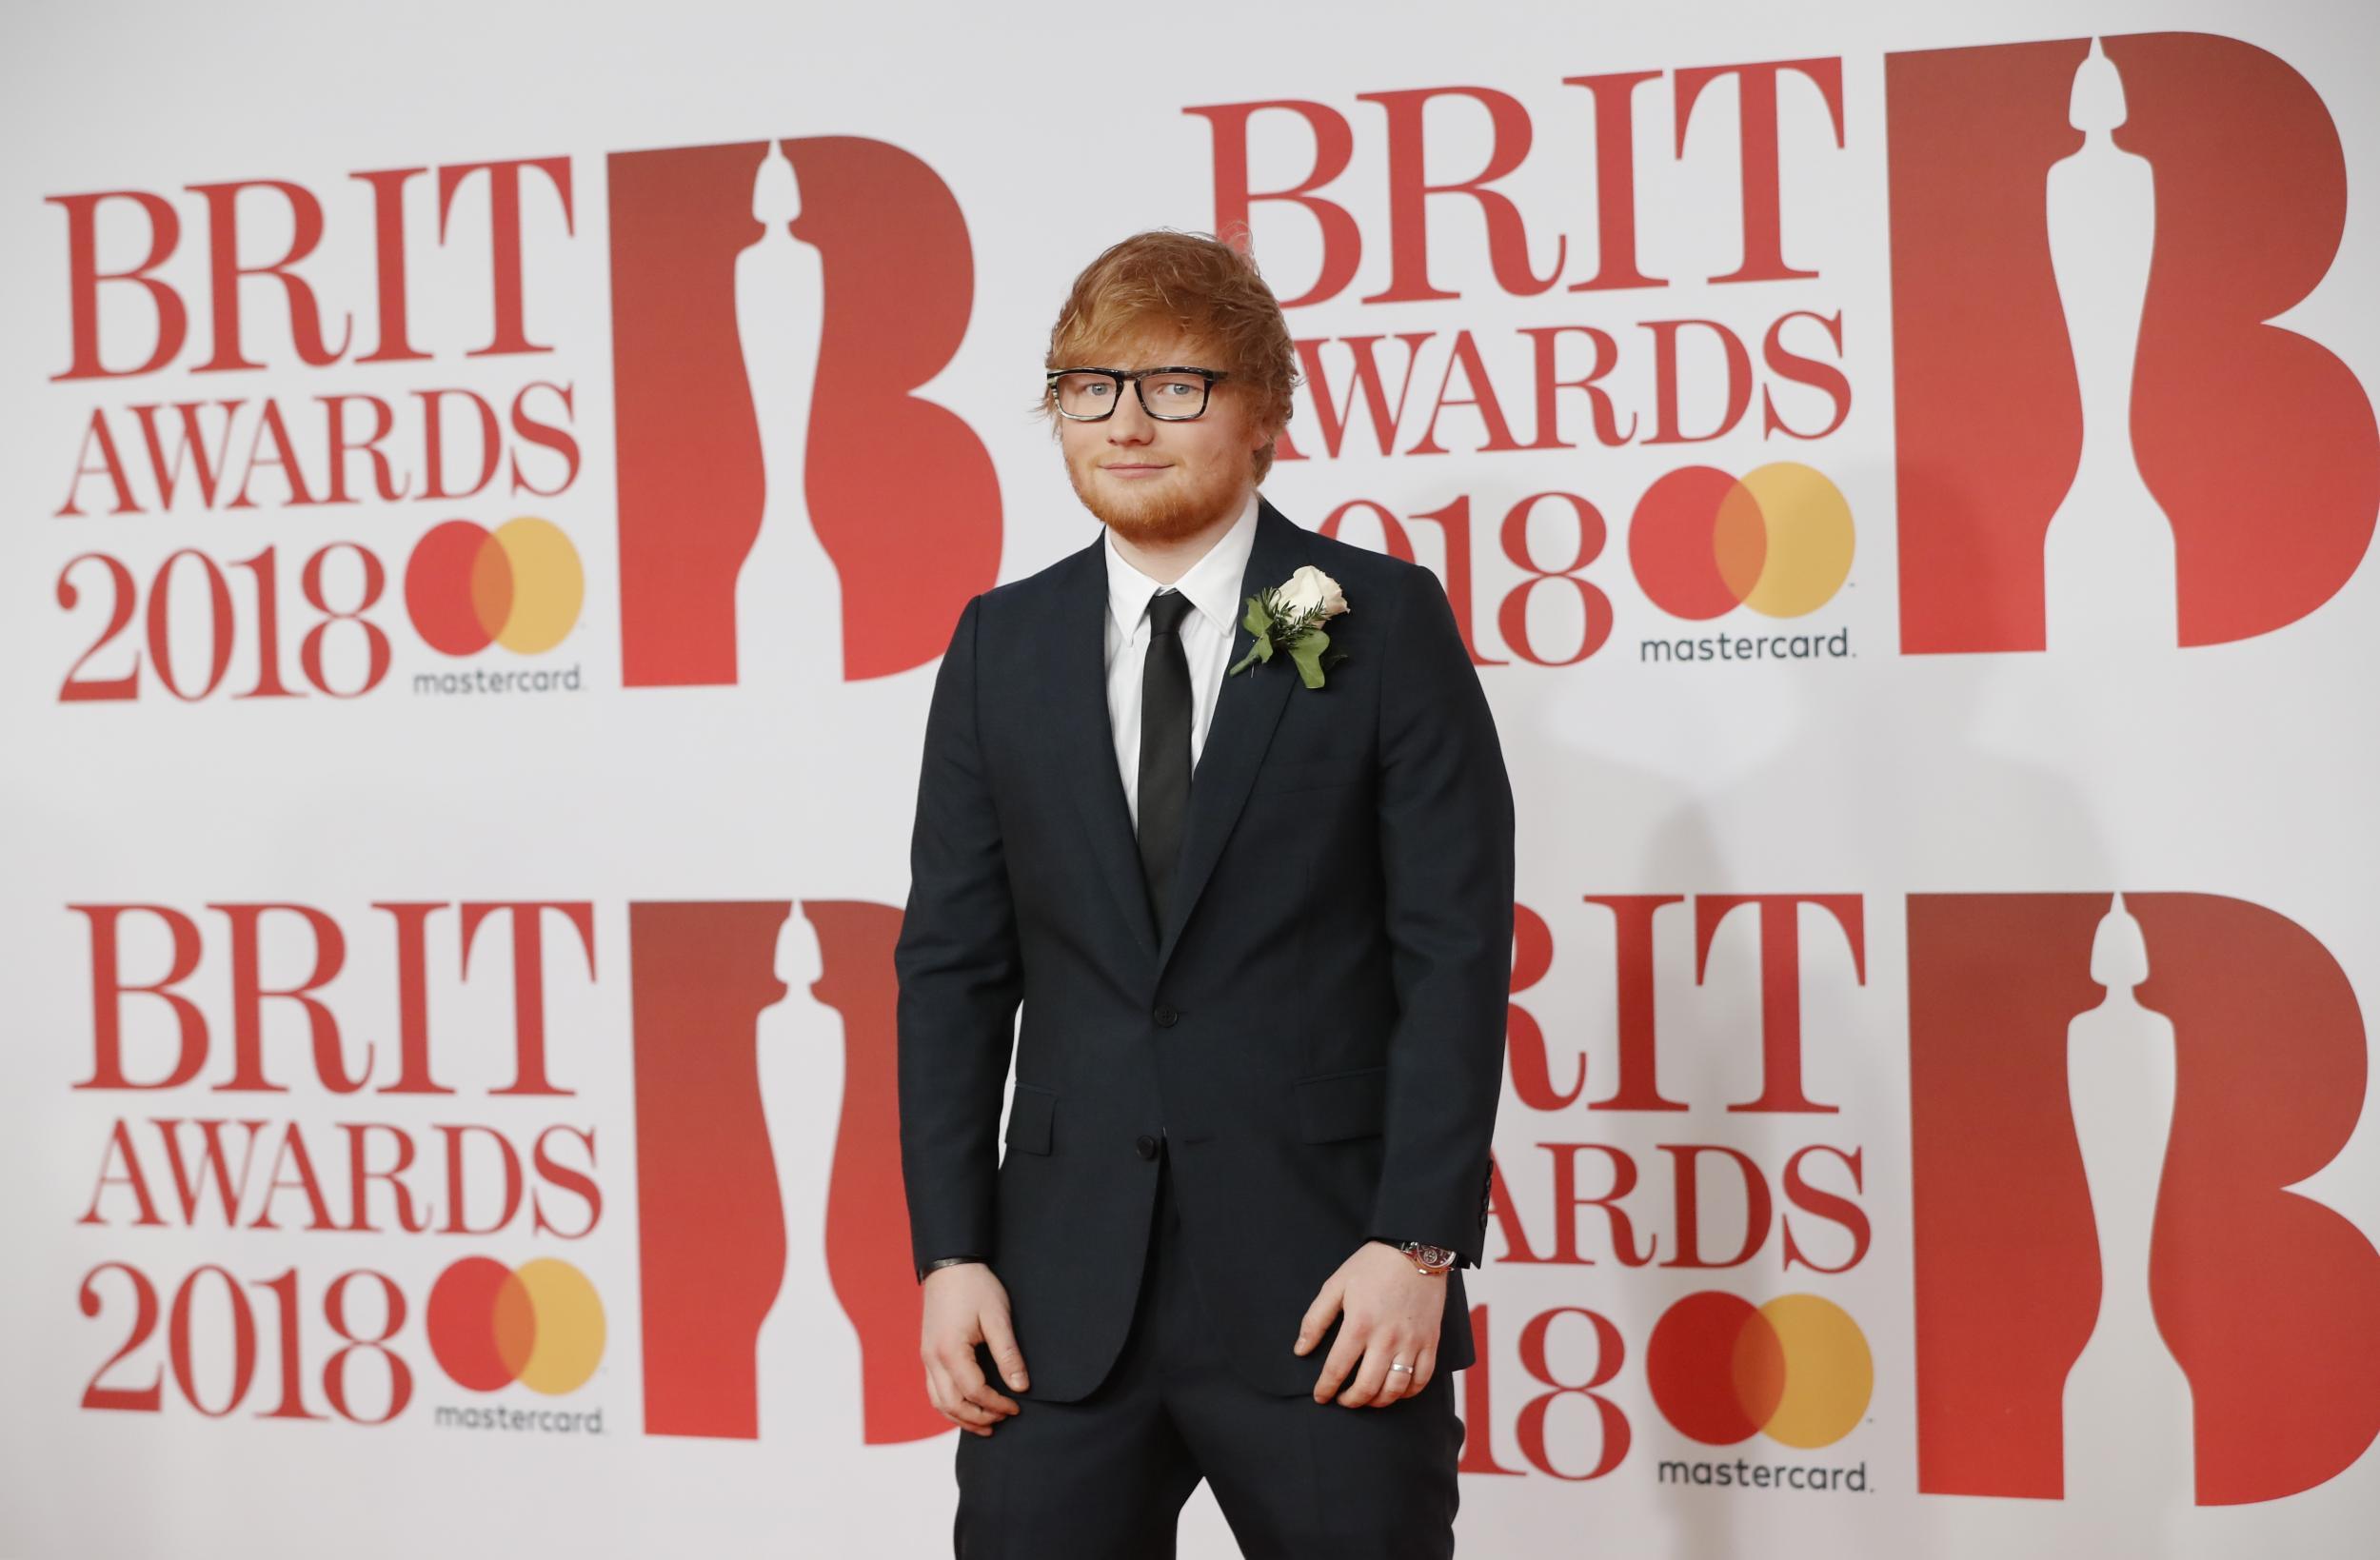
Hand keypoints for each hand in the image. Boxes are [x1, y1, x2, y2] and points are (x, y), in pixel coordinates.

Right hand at [919, 1262, 1028, 1436]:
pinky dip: (950, 1405)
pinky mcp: (927, 1354)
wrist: (949, 1264)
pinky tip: (966, 1406)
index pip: (974, 1391)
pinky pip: (934, 1389)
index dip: (997, 1404)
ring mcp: (926, 1357)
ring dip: (961, 1417)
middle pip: (952, 1404)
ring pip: (938, 1401)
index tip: (1016, 1407)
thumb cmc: (976, 1287)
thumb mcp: (998, 1317)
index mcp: (950, 1351)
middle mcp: (932, 1359)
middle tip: (1003, 1420)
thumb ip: (1008, 1355)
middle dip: (978, 1418)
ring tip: (986, 1425)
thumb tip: (1021, 1387)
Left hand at [1292, 1240, 1445, 1407]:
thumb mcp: (1336, 1285)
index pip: (1337, 1369)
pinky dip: (1408, 1393)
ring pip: (1395, 1389)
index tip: (1320, 1396)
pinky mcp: (1431, 1341)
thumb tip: (1301, 1350)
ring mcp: (1412, 1342)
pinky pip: (1422, 1379)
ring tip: (1367, 1399)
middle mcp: (1386, 1338)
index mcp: (1359, 1324)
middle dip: (1351, 1401)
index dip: (1326, 1389)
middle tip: (1342, 1400)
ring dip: (1378, 1402)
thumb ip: (1315, 1319)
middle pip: (1367, 1387)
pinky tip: (1396, 1391)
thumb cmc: (1372, 1265)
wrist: (1416, 1249)